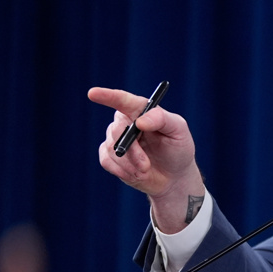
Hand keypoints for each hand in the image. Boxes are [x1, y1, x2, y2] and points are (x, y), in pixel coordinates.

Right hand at [89, 87, 204, 231]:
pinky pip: (107, 161)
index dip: (107, 96)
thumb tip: (140, 121)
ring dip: (130, 163)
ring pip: (111, 148)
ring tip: (145, 170)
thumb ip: (162, 119)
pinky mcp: (110, 156)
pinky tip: (136, 174)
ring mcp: (116, 139)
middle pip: (117, 129)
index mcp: (142, 111)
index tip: (93, 93)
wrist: (174, 177)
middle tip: (145, 165)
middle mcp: (126, 122)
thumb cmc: (178, 150)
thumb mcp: (179, 132)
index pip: (123, 100)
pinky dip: (123, 171)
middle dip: (131, 150)